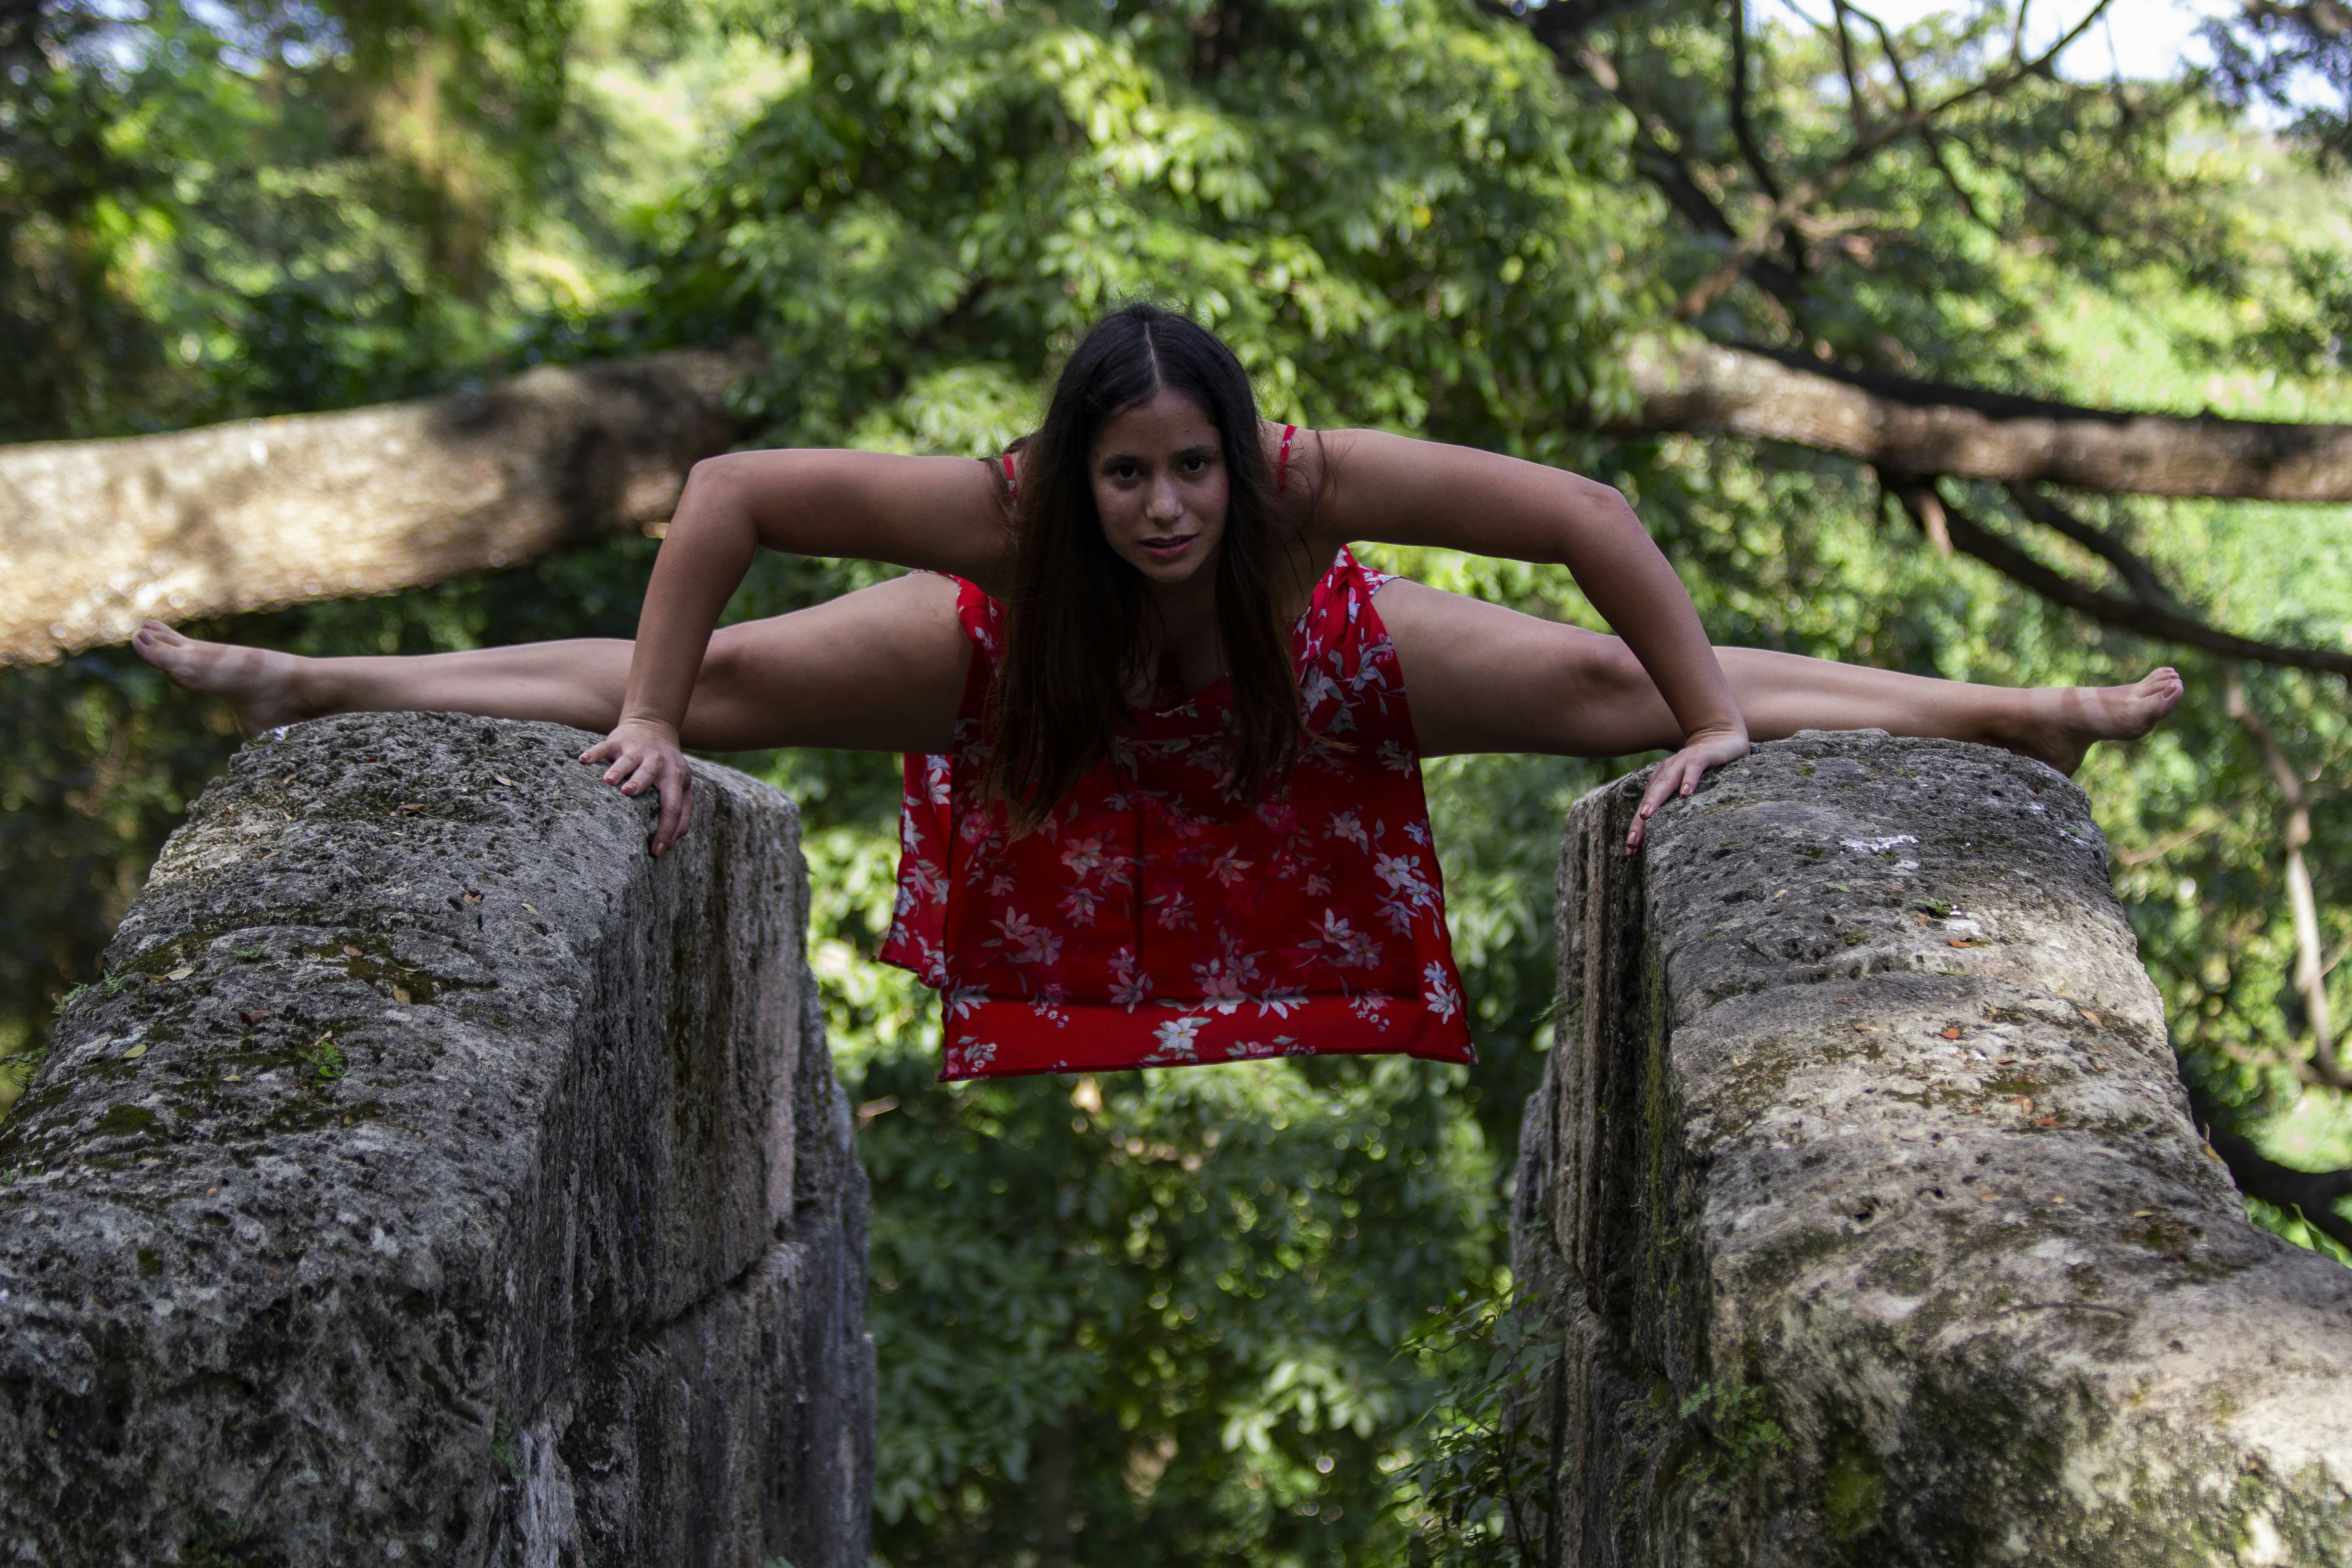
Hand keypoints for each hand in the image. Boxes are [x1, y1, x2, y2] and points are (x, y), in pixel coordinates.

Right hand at [580, 716, 692, 855]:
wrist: (654, 728)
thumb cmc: (668, 767)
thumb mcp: (682, 787)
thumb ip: (682, 814)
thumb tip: (671, 844)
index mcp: (674, 777)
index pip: (672, 805)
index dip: (666, 829)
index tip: (656, 851)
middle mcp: (657, 762)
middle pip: (649, 774)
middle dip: (640, 783)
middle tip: (629, 793)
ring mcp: (637, 750)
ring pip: (627, 760)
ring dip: (618, 770)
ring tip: (608, 780)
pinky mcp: (618, 741)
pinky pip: (604, 747)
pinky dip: (594, 753)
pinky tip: (583, 761)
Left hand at [1626, 725, 1748, 855]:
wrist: (1719, 736)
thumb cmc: (1700, 768)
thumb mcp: (1683, 787)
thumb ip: (1673, 805)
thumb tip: (1661, 835)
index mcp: (1660, 782)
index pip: (1646, 807)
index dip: (1637, 828)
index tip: (1630, 851)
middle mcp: (1667, 772)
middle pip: (1650, 798)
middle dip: (1639, 820)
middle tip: (1632, 841)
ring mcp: (1683, 763)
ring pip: (1666, 782)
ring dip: (1655, 799)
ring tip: (1646, 816)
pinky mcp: (1701, 756)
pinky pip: (1693, 769)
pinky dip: (1689, 780)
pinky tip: (1686, 794)